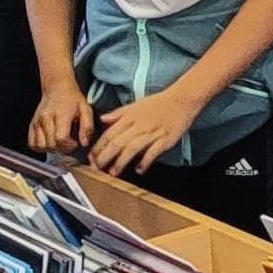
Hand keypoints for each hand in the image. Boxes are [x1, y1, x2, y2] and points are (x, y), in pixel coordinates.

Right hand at [30, 77, 97, 153]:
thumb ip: (87, 127)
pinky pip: (32, 143)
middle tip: (69, 142)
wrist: (57, 87)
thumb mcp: (86, 109)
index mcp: (60, 115)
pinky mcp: (32, 124)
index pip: (61, 138)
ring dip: (51, 149)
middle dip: (62, 148)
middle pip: (51, 144)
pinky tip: (49, 142)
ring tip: (59, 142)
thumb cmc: (72, 98)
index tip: (75, 142)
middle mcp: (46, 119)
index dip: (69, 145)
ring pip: (41, 146)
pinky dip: (40, 147)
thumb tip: (84, 143)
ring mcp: (37, 122)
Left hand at [92, 78, 207, 175]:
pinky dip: (145, 161)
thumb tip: (103, 119)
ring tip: (113, 173)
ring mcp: (151, 133)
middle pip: (118, 142)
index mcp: (129, 117)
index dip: (99, 146)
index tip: (91, 157)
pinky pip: (153, 152)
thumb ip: (118, 114)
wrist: (181, 100)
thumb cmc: (159, 103)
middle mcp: (138, 125)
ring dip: (121, 161)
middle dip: (105, 156)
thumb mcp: (135, 104)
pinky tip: (139, 170)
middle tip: (97, 168)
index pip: (110, 133)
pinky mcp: (164, 140)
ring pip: (132, 148)